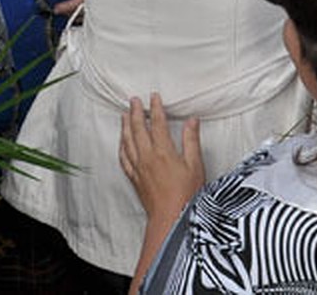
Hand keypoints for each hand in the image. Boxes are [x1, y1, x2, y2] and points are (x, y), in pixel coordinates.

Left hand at [119, 93, 204, 220]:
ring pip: (128, 141)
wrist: (171, 219)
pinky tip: (121, 142)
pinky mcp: (135, 178)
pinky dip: (122, 146)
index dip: (156, 108)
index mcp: (163, 151)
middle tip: (134, 100)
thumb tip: (192, 121)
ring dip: (126, 126)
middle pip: (138, 129)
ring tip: (124, 115)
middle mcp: (147, 157)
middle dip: (136, 112)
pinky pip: (124, 158)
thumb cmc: (186, 195)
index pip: (158, 123)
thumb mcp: (195, 165)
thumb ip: (192, 140)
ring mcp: (139, 168)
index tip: (154, 96)